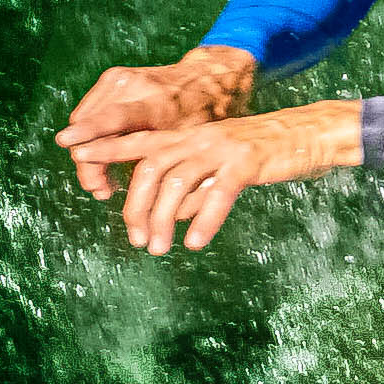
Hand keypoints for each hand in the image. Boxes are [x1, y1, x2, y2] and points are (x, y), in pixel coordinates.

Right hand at [59, 47, 256, 198]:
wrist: (204, 78)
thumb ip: (168, 167)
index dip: (89, 132)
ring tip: (105, 179)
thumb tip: (161, 208)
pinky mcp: (111, 78)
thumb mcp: (191, 143)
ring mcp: (121, 78)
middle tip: (103, 191)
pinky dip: (91, 136)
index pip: (115, 118)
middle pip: (92, 128)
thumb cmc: (202, 116)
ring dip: (89, 153)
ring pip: (84, 122)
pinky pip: (88, 113)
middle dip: (89, 164)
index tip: (66, 142)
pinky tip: (106, 155)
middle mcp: (134, 87)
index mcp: (157, 104)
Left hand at [88, 96, 365, 253]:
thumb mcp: (220, 168)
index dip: (106, 145)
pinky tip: (196, 243)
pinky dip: (204, 220)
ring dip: (162, 220)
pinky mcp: (246, 162)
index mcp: (190, 135)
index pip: (139, 139)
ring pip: (178, 184)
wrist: (311, 134)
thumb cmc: (265, 154)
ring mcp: (222, 148)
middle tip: (135, 240)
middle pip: (151, 169)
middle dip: (135, 206)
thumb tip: (170, 218)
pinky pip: (218, 194)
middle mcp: (199, 137)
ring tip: (157, 250)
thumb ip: (193, 188)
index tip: (73, 149)